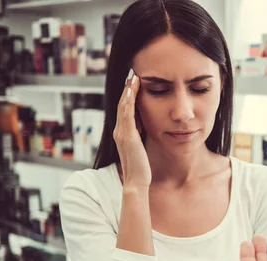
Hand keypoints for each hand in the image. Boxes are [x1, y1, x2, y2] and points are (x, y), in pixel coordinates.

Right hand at [114, 69, 150, 188]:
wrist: (137, 181)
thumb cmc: (141, 168)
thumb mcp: (141, 148)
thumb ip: (141, 137)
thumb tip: (146, 127)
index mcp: (123, 133)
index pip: (125, 110)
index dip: (129, 95)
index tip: (135, 82)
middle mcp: (119, 131)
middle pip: (122, 104)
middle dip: (127, 88)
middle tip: (132, 73)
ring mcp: (122, 133)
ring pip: (123, 106)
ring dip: (128, 90)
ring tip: (133, 76)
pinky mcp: (127, 136)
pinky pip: (127, 114)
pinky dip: (129, 100)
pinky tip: (133, 90)